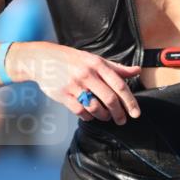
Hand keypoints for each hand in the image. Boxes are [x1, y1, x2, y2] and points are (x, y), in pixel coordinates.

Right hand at [6, 41, 141, 123]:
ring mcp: (74, 85)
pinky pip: (79, 111)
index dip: (130, 101)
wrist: (43, 59)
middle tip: (122, 120)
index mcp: (98, 64)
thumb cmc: (73, 60)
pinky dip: (87, 116)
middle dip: (119, 113)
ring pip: (95, 107)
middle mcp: (87, 74)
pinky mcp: (62, 94)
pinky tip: (90, 115)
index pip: (120, 85)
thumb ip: (116, 68)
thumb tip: (137, 71)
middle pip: (110, 99)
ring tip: (106, 117)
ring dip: (103, 116)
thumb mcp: (95, 59)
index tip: (136, 113)